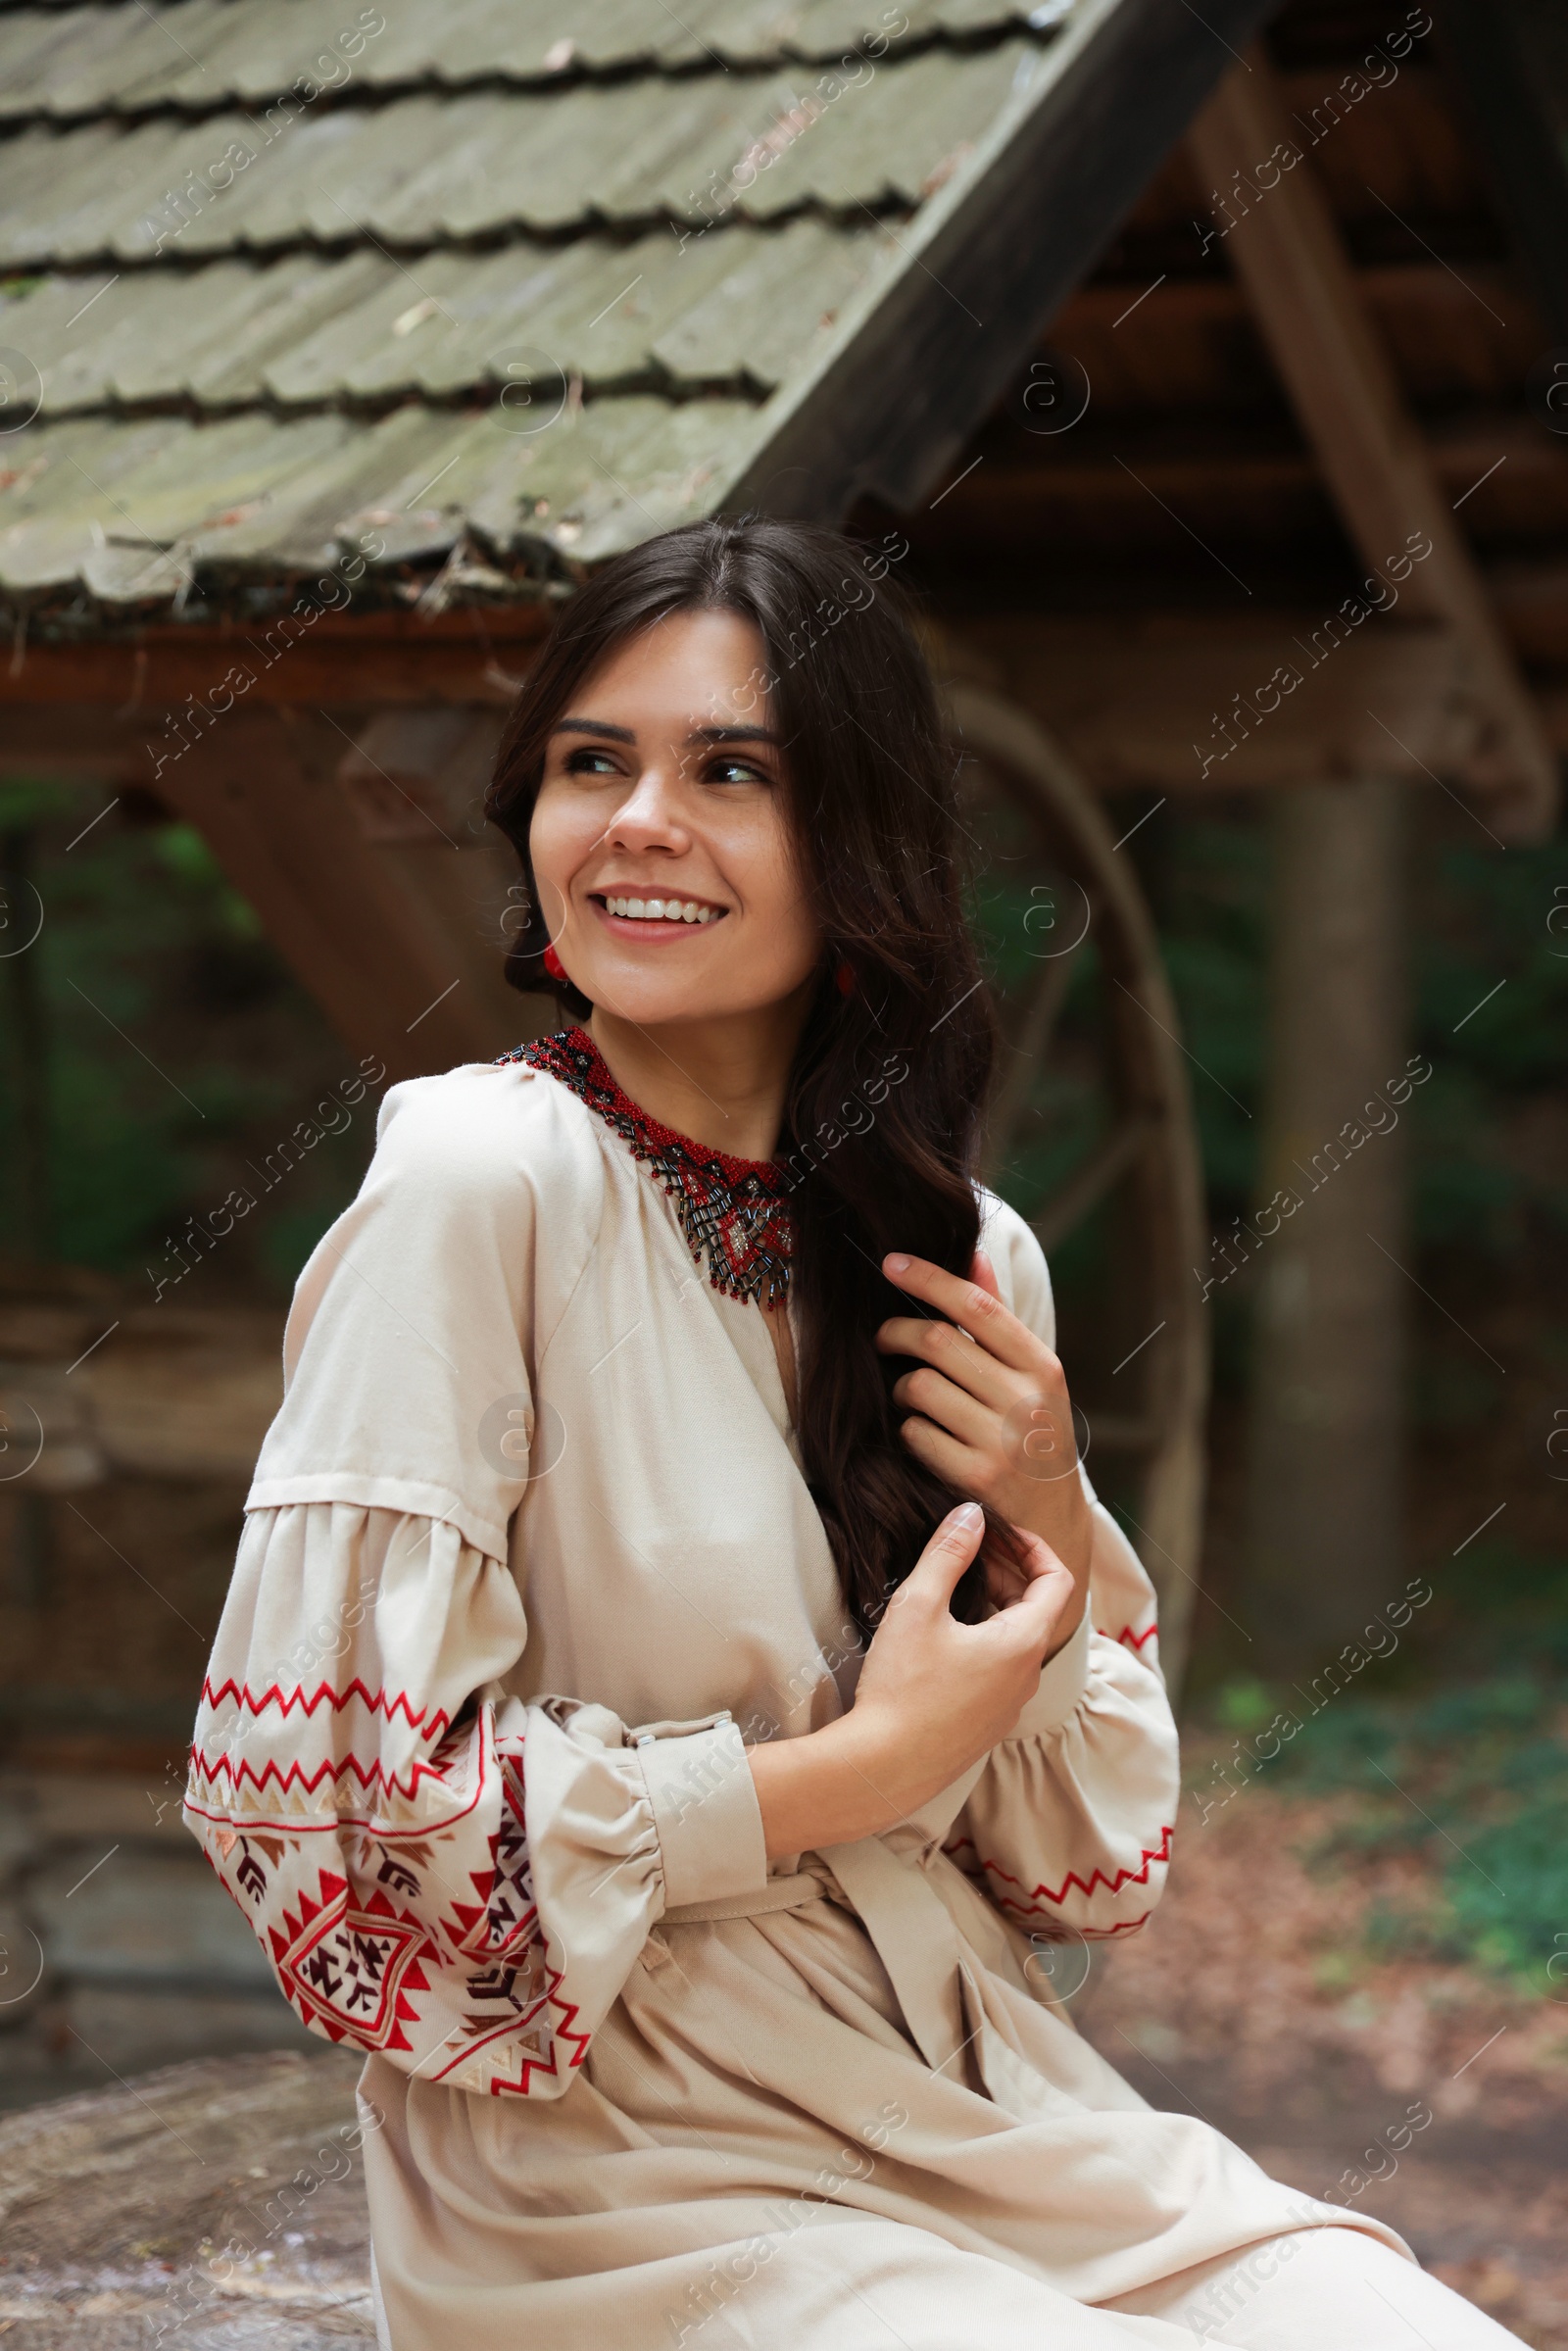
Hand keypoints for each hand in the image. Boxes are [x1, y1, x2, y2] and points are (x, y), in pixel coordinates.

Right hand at [746, 1502, 1073, 1857]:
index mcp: (1023, 1643)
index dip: (1034, 1547)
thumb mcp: (920, 1605)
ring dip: (995, 1607)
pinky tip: (943, 1637)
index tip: (999, 1531)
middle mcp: (1027, 1676)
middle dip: (1008, 1572)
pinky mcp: (987, 1725)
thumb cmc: (902, 1686)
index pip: (1058, 1580)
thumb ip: (948, 1553)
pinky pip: (1000, 1670)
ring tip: (953, 1589)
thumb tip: (971, 1514)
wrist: (884, 1767)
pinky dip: (985, 1640)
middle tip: (969, 1551)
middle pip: (1037, 1609)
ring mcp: (1009, 1705)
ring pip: (1017, 1641)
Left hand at [876, 1247, 1092, 1606]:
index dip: (928, 1278)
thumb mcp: (1031, 1379)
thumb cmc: (1033, 1436)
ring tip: (910, 1395)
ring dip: (900, 1388)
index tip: (891, 1262)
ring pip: (918, 1388)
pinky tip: (921, 1434)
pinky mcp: (975, 1478)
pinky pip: (913, 1434)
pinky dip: (907, 1430)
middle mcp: (1027, 1400)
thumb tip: (973, 1255)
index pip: (977, 1305)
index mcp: (1042, 1366)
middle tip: (882, 1337)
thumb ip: (998, 1320)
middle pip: (936, 1342)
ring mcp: (1001, 1442)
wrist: (1052, 1524)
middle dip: (895, 1333)